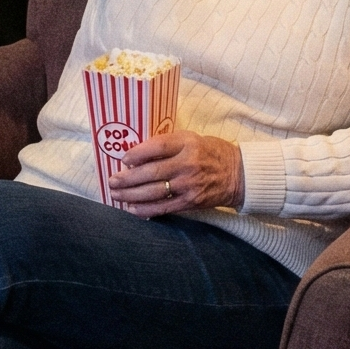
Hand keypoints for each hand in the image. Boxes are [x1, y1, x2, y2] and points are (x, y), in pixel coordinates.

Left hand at [110, 130, 245, 215]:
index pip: (157, 147)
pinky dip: (146, 209)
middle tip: (112, 181)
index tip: (124, 158)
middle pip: (151, 172)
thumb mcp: (191, 139)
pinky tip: (132, 208)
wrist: (237, 174)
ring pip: (153, 192)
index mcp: (187, 144)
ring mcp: (188, 185)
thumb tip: (137, 155)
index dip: (137, 153)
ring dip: (131, 195)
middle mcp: (187, 164)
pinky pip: (164, 207)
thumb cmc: (210, 152)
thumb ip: (167, 144)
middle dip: (127, 178)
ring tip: (116, 194)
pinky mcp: (190, 202)